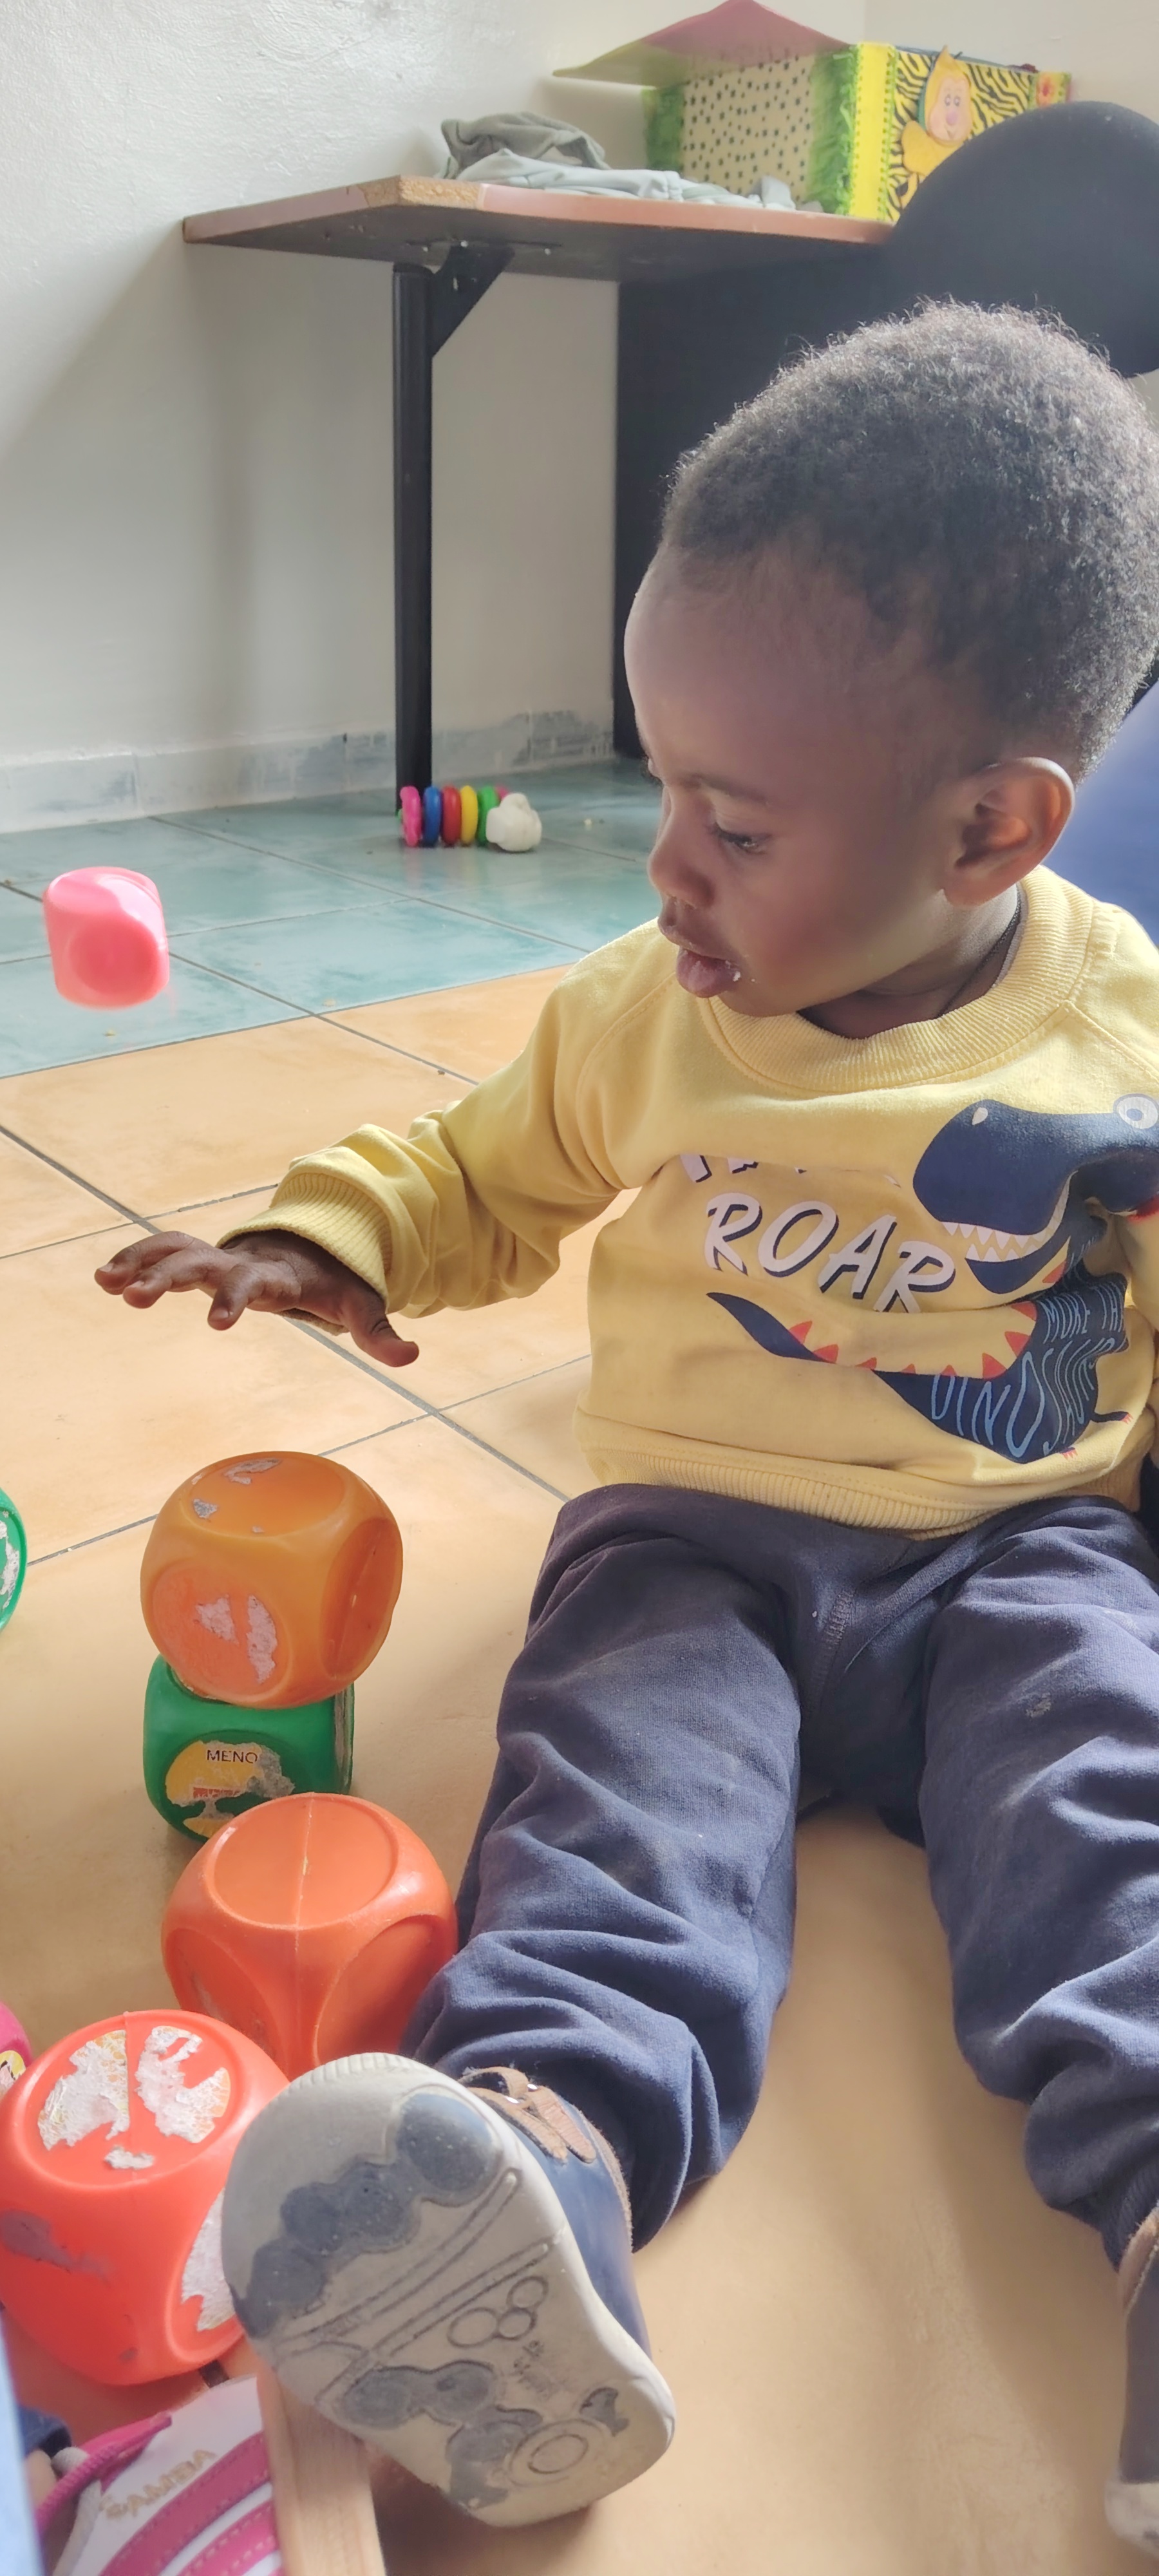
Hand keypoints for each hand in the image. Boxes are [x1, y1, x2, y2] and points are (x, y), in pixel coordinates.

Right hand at [94, 1229, 419, 1365]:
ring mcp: (219, 1258)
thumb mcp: (361, 1306)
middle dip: (168, 1278)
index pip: (253, 1285)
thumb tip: (414, 1354)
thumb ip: (380, 1334)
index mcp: (277, 1277)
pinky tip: (104, 1277)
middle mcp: (242, 1262)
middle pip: (201, 1265)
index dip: (236, 1300)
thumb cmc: (336, 1282)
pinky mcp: (204, 1258)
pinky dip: (136, 1258)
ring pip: (175, 1252)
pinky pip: (165, 1251)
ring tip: (105, 1282)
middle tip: (134, 1298)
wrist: (319, 1246)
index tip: (216, 1323)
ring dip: (141, 1264)